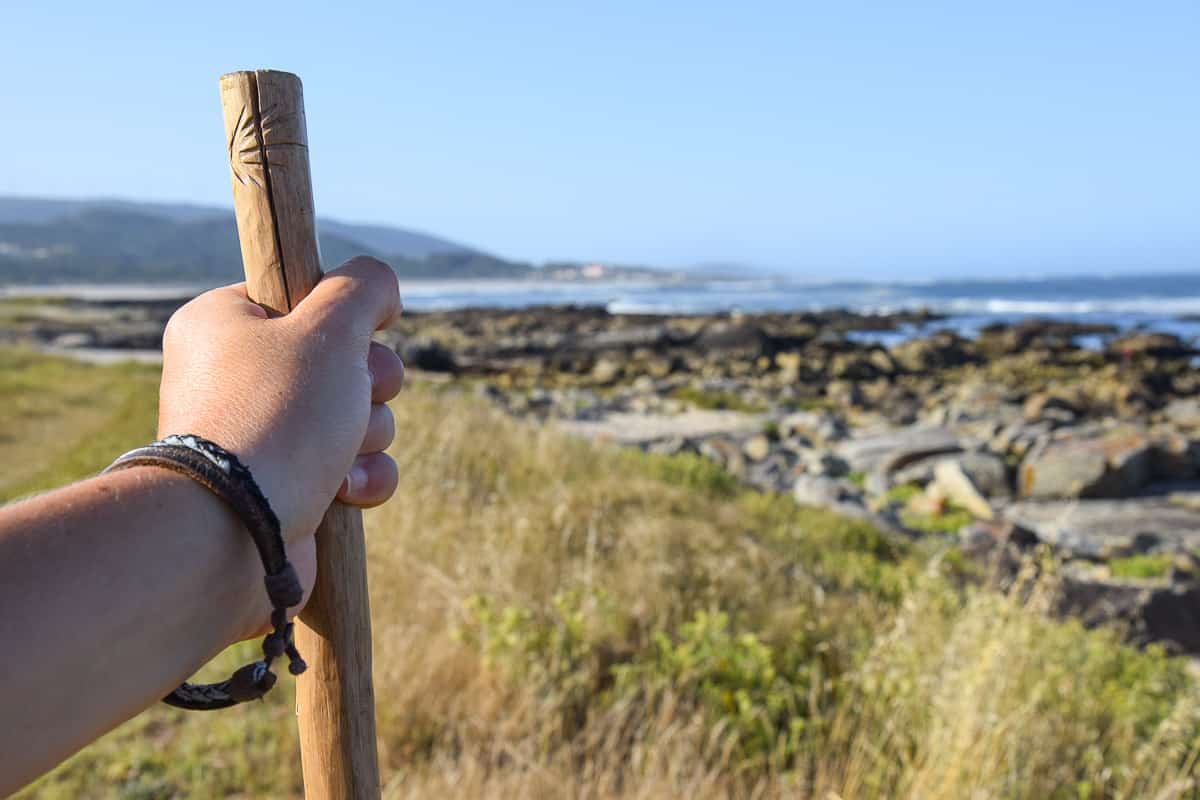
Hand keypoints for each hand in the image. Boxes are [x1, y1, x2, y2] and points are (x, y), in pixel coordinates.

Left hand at [157, 256, 404, 610]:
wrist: (233, 531)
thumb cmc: (277, 415)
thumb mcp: (330, 326)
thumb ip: (364, 286)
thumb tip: (380, 289)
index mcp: (222, 325)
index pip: (302, 298)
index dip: (341, 316)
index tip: (350, 332)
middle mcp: (234, 378)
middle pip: (341, 358)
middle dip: (369, 383)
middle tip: (356, 393)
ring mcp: (259, 437)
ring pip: (355, 415)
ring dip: (370, 433)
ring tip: (341, 454)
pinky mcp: (284, 489)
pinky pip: (351, 468)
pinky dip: (361, 477)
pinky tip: (345, 489)